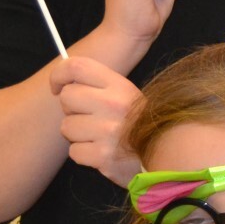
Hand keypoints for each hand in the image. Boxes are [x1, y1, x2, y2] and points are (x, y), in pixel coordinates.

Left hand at [50, 56, 143, 186]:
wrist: (166, 155)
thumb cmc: (139, 123)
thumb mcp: (127, 95)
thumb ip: (100, 86)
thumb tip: (64, 82)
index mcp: (119, 85)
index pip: (77, 67)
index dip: (59, 75)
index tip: (58, 87)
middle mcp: (113, 104)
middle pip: (67, 97)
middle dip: (72, 109)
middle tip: (90, 116)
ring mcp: (108, 131)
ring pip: (67, 126)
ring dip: (78, 134)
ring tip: (99, 136)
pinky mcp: (103, 156)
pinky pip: (74, 151)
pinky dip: (84, 154)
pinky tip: (101, 152)